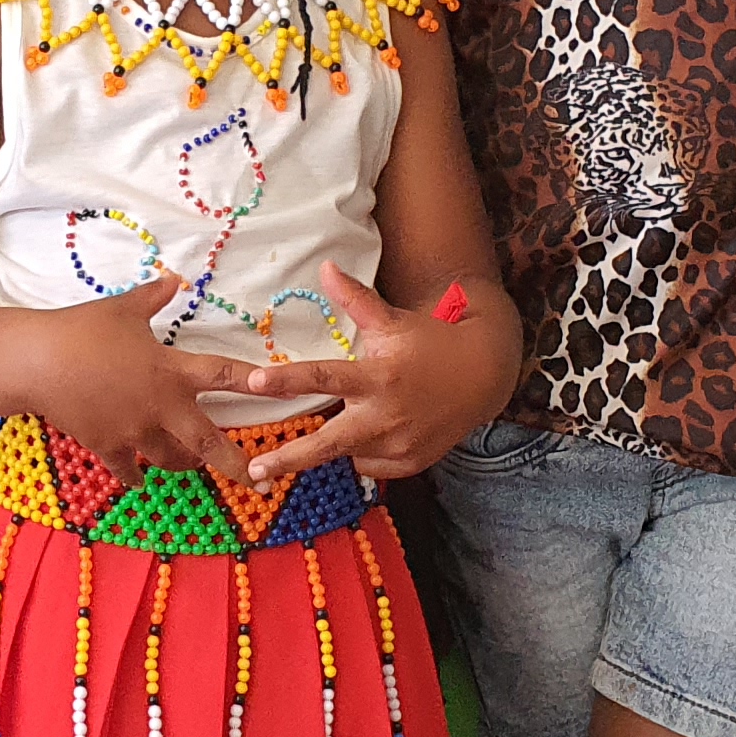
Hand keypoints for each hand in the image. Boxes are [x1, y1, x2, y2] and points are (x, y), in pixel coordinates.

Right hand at [33, 278, 248, 482]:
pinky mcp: (108, 446)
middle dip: (236, 464)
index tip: (289, 394)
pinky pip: (129, 469)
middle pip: (208, 443)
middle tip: (259, 481)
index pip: (226, 376)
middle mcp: (161, 407)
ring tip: (194, 464)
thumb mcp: (124, 308)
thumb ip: (154, 297)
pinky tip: (139, 479)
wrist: (38, 362)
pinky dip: (136, 475)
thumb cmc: (82, 329)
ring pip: (171, 459)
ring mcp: (134, 431)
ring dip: (186, 463)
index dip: (258, 383)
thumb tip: (173, 278)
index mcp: (172, 370)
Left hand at [228, 263, 496, 482]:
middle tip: (254, 469)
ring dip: (336, 441)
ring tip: (341, 426)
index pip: (323, 377)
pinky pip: (370, 462)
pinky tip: (378, 429)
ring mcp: (399, 446)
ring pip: (348, 451)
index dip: (285, 380)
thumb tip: (324, 267)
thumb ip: (355, 300)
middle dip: (290, 458)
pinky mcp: (410, 464)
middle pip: (329, 442)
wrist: (483, 376)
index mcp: (378, 377)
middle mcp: (386, 416)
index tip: (252, 382)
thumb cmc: (430, 343)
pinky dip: (363, 449)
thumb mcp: (393, 320)